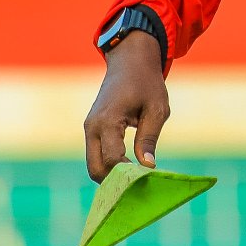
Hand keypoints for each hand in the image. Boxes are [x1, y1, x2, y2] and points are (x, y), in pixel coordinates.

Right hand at [83, 32, 169, 178]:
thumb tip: (147, 166)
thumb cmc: (147, 83)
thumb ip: (149, 138)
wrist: (129, 61)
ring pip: (93, 165)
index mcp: (108, 121)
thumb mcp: (156, 109)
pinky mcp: (92, 130)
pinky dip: (109, 165)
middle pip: (95, 169)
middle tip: (139, 184)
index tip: (147, 179)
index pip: (113, 159)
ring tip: (136, 177)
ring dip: (112, 174)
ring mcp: (89, 129)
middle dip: (115, 181)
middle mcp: (92, 127)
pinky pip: (96, 155)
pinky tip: (129, 167)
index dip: (129, 174)